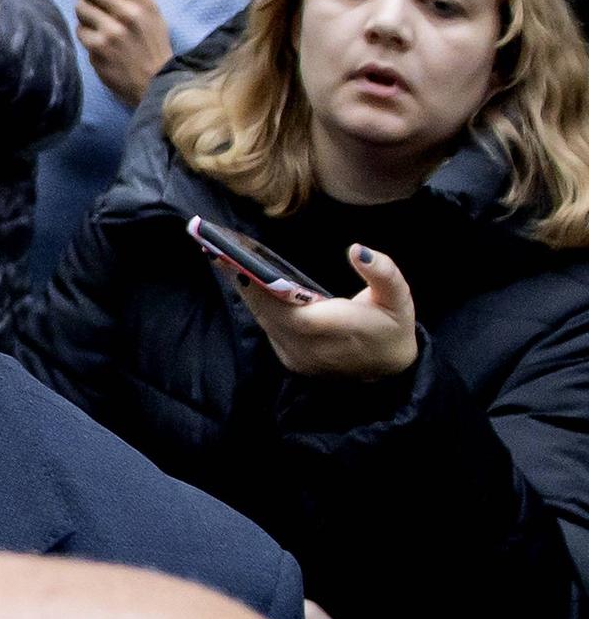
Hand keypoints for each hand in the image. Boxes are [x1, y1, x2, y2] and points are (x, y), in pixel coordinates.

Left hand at [70, 0, 172, 107]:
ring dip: (85, 14)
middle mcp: (129, 13)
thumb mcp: (151, 15)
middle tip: (96, 5)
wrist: (155, 82)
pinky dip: (86, 34)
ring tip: (102, 27)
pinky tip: (100, 43)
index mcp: (145, 1)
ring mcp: (111, 31)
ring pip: (80, 7)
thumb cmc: (151, 46)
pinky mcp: (97, 47)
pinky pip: (79, 29)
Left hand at [233, 241, 420, 380]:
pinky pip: (267, 327)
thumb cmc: (393, 326)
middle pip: (267, 313)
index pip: (291, 313)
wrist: (388, 370)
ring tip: (224, 258)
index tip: (237, 262)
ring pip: (263, 320)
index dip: (261, 289)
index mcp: (339, 330)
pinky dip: (255, 304)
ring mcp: (298, 357)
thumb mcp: (399, 298)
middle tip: (220, 249)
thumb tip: (357, 250)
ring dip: (244, 291)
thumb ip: (384, 273)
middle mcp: (312, 348)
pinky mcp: (290, 359)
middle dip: (243, 281)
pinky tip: (244, 280)